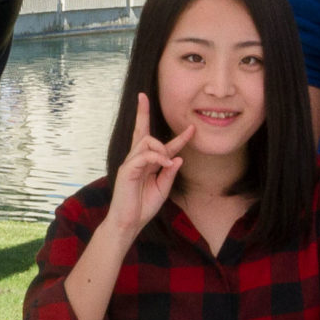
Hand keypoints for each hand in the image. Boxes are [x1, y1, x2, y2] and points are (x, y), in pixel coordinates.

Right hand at [102, 94, 193, 241]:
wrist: (129, 222)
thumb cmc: (143, 206)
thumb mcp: (163, 189)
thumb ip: (169, 173)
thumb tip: (179, 158)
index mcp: (148, 164)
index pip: (162, 145)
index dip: (179, 137)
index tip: (192, 128)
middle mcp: (137, 159)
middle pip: (142, 131)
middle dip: (141, 112)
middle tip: (142, 96)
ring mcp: (130, 163)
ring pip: (146, 141)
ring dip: (161, 148)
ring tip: (167, 162)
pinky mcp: (127, 169)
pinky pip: (144, 155)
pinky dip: (157, 157)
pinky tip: (165, 164)